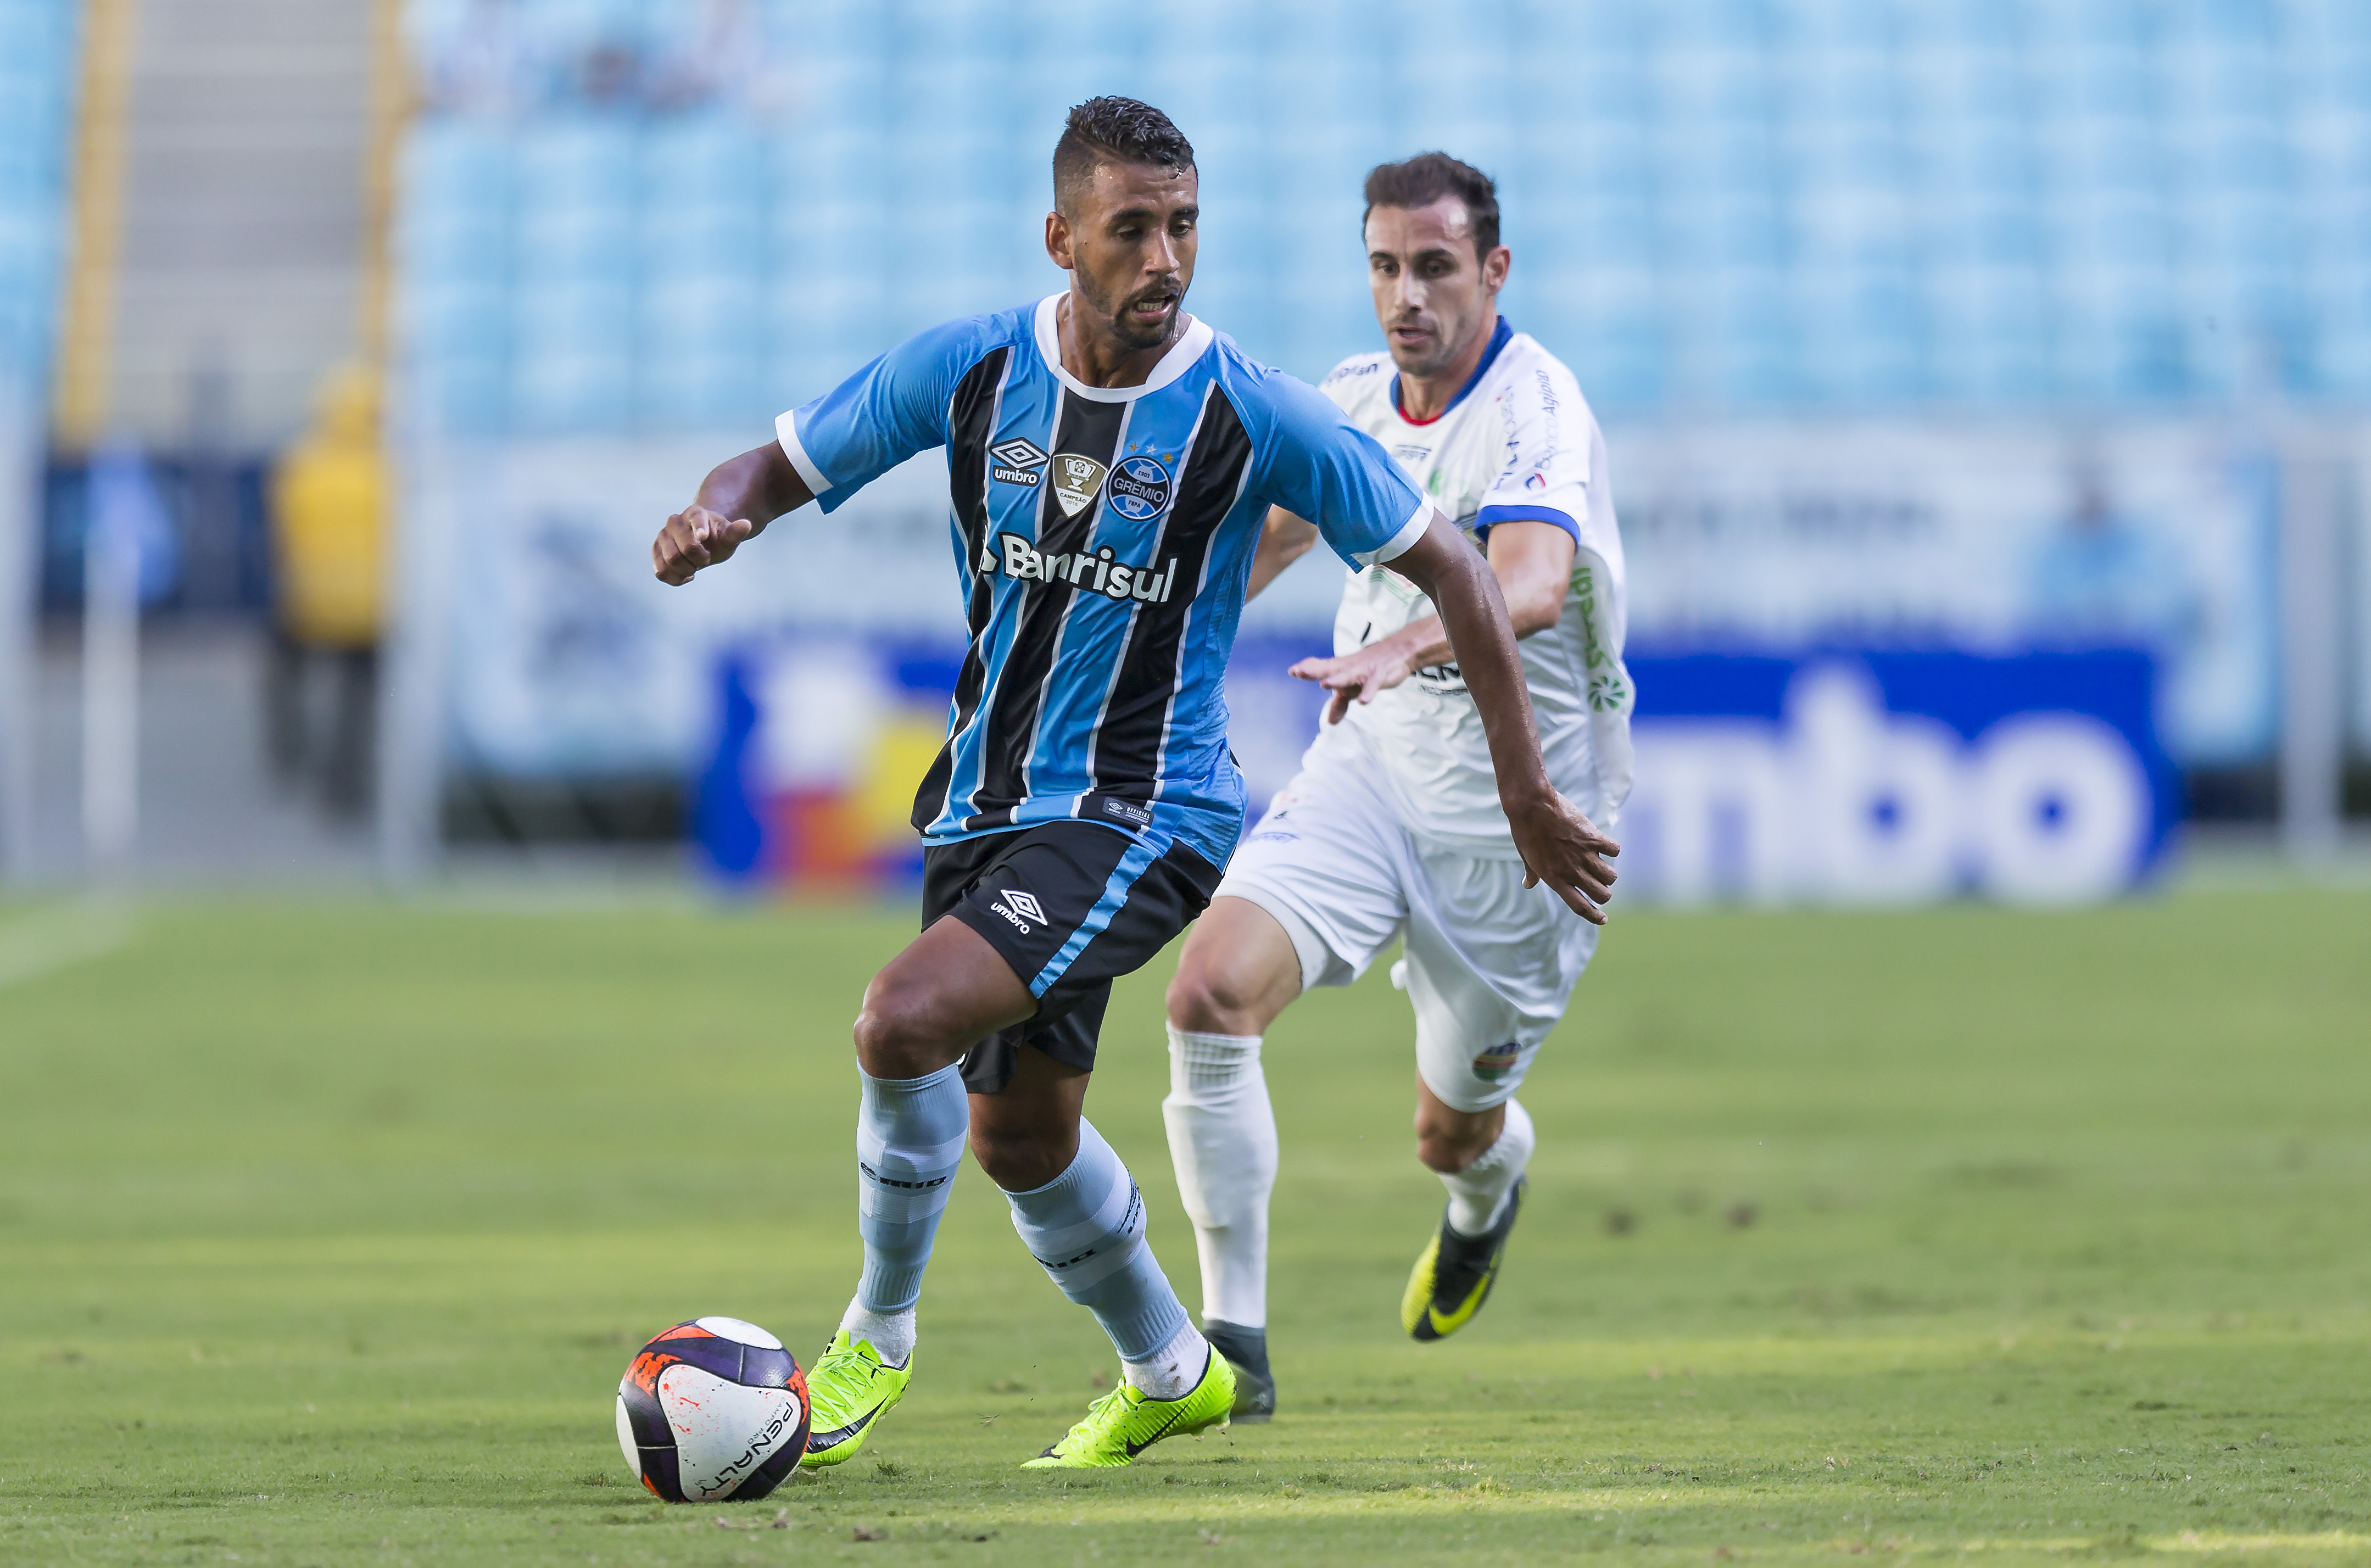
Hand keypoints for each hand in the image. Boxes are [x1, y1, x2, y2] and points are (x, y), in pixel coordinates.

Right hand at [652, 504, 755, 584]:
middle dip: (700, 559)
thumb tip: (746, 525)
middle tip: (706, 558)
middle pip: (686, 548)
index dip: (699, 528)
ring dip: (687, 569)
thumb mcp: (728, 538)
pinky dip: (675, 579)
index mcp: (694, 513)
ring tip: (694, 565)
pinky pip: (661, 572)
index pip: (696, 518)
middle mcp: (674, 521)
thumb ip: (735, 533)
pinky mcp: (655, 551)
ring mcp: (662, 536)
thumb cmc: (716, 539)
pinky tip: (685, 575)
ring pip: (670, 561)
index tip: (704, 537)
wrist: (700, 544)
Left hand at [1290, 642, 1419, 723]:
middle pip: (1329, 669)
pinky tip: (1363, 702)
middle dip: (1314, 670)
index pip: (1321, 667)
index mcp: (1340, 668)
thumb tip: (1330, 721)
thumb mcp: (1353, 687)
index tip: (1292, 671)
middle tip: (1299, 672)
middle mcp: (1349, 668)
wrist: (1399, 651)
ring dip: (1337, 680)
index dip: (1307, 668)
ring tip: (1324, 685)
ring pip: (1349, 675)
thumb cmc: (1369, 669)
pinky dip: (1368, 692)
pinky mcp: (1380, 676)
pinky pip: (1373, 685)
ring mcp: (1364, 671)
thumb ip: (1340, 703)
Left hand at [1504, 788, 1620, 924]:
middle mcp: (1572, 872)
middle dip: (1604, 892)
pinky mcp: (1592, 838)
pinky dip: (1612, 848)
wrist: (1531, 806)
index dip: (1594, 916)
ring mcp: (1583, 855)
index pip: (1580, 907)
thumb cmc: (1526, 831)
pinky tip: (1603, 844)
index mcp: (1555, 880)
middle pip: (1602, 894)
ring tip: (1600, 863)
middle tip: (1600, 884)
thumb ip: (1532, 873)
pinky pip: (1614, 850)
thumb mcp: (1526, 857)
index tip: (1603, 919)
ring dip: (1608, 873)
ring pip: (1611, 876)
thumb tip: (1527, 885)